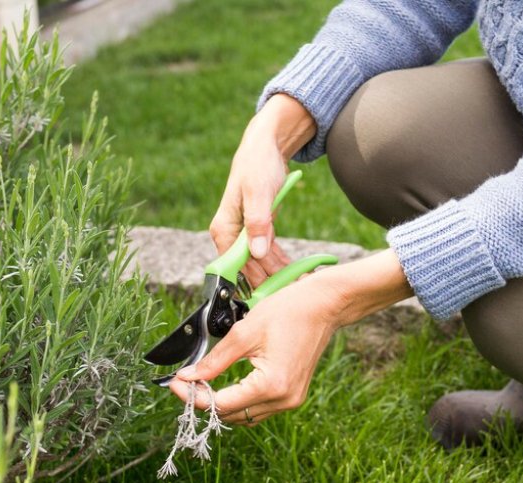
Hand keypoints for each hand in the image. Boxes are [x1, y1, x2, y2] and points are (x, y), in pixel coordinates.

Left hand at [170, 250, 413, 424]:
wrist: (324, 305)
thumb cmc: (289, 311)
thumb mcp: (244, 332)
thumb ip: (214, 360)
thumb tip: (187, 377)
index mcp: (271, 385)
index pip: (221, 403)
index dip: (193, 397)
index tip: (173, 385)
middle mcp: (283, 400)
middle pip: (232, 414)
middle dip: (204, 401)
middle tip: (184, 382)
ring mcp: (291, 400)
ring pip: (245, 415)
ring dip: (222, 403)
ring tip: (200, 384)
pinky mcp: (293, 395)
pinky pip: (259, 407)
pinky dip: (240, 400)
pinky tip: (225, 384)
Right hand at [210, 94, 316, 286]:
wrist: (266, 147)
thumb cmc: (258, 165)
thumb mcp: (259, 193)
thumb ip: (257, 223)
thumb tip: (255, 253)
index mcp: (223, 228)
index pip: (234, 265)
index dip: (253, 281)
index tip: (271, 295)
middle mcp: (230, 235)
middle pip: (248, 267)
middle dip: (270, 281)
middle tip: (292, 292)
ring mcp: (244, 234)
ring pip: (260, 263)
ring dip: (278, 275)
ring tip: (299, 285)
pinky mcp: (258, 231)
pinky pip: (269, 253)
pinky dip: (281, 262)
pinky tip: (296, 272)